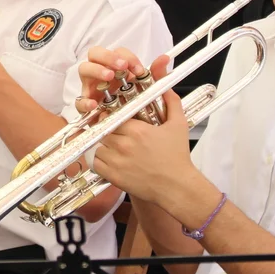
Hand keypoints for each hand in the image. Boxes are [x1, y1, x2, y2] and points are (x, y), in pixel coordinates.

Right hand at [76, 46, 169, 114]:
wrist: (131, 132)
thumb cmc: (136, 106)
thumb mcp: (148, 91)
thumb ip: (155, 74)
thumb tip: (164, 58)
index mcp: (116, 68)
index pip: (117, 52)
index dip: (127, 57)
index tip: (138, 69)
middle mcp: (101, 74)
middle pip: (95, 53)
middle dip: (107, 57)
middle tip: (121, 67)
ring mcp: (91, 87)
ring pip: (84, 69)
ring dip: (96, 70)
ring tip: (109, 77)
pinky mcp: (85, 106)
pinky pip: (78, 100)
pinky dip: (84, 101)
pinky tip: (94, 104)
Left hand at [90, 90, 198, 208]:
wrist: (177, 187)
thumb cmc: (178, 157)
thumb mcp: (179, 125)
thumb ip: (172, 102)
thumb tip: (166, 87)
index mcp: (137, 130)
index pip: (112, 116)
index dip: (112, 117)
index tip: (115, 119)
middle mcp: (124, 144)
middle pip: (103, 130)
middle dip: (108, 131)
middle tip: (115, 134)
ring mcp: (117, 161)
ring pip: (98, 145)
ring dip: (103, 145)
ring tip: (114, 147)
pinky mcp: (114, 176)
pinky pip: (96, 163)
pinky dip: (100, 161)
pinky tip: (111, 160)